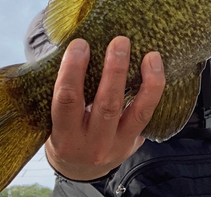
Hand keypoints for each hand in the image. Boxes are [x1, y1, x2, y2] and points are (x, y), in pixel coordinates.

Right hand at [45, 36, 164, 180]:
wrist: (79, 169)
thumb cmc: (64, 134)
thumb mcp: (54, 120)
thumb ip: (63, 91)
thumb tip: (76, 46)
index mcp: (65, 136)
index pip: (67, 100)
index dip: (72, 70)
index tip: (80, 44)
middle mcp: (93, 143)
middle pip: (107, 105)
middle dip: (115, 70)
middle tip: (120, 42)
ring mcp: (118, 145)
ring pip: (138, 112)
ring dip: (147, 81)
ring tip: (151, 55)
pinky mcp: (136, 142)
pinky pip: (149, 115)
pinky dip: (155, 91)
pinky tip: (157, 69)